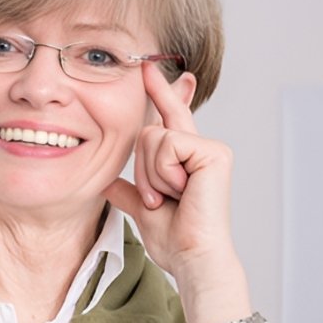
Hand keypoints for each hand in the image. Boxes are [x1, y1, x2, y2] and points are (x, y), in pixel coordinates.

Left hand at [103, 62, 251, 322]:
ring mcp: (209, 148)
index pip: (167, 118)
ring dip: (151, 175)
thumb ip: (128, 192)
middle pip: (147, 132)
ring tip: (170, 198)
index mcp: (184, 158)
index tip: (147, 66)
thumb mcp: (142, 209)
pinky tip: (180, 192)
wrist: (190, 256)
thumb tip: (108, 182)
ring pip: (153, 138)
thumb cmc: (174, 238)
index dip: (158, 91)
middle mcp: (200, 147)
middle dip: (142, 169)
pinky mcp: (214, 152)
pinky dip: (163, 173)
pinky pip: (168, 145)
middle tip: (160, 199)